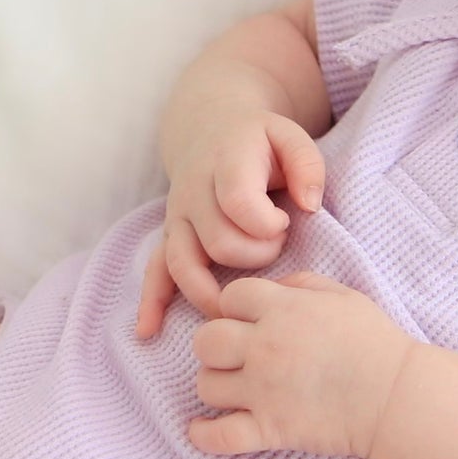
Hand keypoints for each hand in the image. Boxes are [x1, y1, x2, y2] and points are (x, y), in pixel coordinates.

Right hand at [134, 108, 329, 339]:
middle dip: (254, 257)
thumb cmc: (259, 141)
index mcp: (226, 162)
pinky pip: (154, 269)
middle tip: (276, 248)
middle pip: (218, 243)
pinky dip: (151, 301)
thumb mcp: (290, 137)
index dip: (267, 225)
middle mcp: (194, 192)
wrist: (209, 128)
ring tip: (233, 311)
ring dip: (210, 292)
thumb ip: (307, 166)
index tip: (284, 223)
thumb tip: (309, 205)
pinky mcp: (169, 236)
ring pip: (183, 264)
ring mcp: (178, 217)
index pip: (239, 203)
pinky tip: (148, 331)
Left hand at [186, 274, 411, 457]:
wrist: (396, 396)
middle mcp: (265, 346)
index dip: (236, 309)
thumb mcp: (342, 296)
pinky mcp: (271, 429)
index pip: (229, 298)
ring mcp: (264, 390)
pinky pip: (219, 436)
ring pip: (205, 385)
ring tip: (233, 389)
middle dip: (215, 346)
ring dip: (216, 385)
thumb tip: (272, 289)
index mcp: (282, 309)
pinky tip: (200, 430)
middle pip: (205, 340)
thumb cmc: (375, 342)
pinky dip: (203, 435)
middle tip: (235, 355)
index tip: (249, 321)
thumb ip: (301, 284)